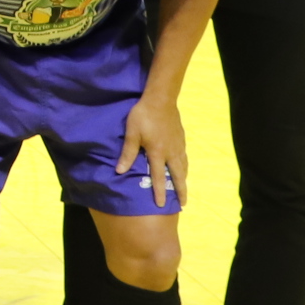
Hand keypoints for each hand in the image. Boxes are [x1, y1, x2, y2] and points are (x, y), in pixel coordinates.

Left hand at [117, 93, 187, 207]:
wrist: (161, 99)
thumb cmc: (143, 116)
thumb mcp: (132, 134)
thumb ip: (128, 153)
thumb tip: (120, 171)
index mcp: (157, 152)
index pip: (158, 177)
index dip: (159, 192)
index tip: (161, 205)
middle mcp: (170, 152)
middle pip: (178, 176)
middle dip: (180, 191)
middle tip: (184, 204)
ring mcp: (178, 145)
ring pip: (183, 166)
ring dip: (183, 179)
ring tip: (184, 189)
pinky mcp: (181, 138)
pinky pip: (184, 157)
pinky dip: (184, 166)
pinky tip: (183, 167)